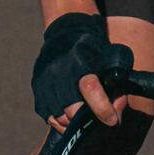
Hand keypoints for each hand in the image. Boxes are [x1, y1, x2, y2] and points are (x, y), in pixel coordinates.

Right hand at [32, 12, 127, 129]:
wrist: (67, 31)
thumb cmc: (92, 49)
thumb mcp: (108, 61)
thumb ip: (114, 86)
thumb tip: (116, 114)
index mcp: (79, 61)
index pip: (90, 89)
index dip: (102, 108)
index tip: (113, 120)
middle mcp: (59, 71)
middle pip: (71, 109)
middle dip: (87, 120)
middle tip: (98, 121)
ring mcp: (45, 80)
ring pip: (58, 116)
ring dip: (73, 123)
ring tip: (84, 121)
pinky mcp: (37, 87)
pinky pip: (48, 115)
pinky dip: (60, 122)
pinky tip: (70, 119)